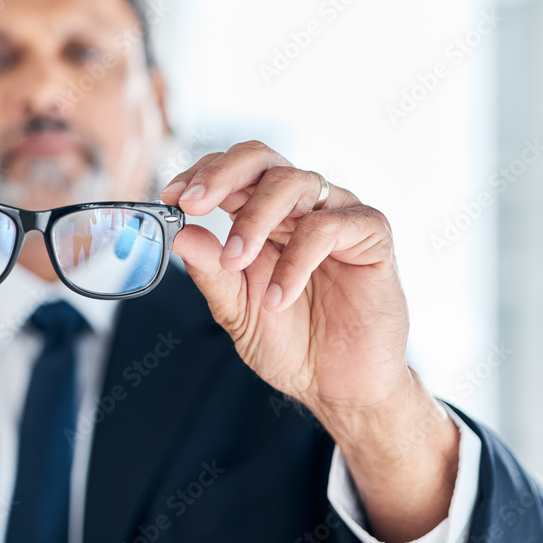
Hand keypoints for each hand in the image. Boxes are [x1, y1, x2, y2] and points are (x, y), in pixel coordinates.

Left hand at [161, 140, 457, 542]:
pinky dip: (295, 260)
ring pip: (291, 182)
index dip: (200, 175)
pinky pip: (328, 227)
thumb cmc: (291, 341)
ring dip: (252, 221)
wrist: (339, 384)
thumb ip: (210, 272)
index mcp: (262, 215)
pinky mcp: (371, 235)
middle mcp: (299, 206)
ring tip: (234, 263)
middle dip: (221, 174)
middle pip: (260, 158)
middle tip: (193, 203)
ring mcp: (336, 214)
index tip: (171, 197)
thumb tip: (178, 234)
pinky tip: (278, 296)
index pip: (231, 171)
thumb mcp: (236, 310)